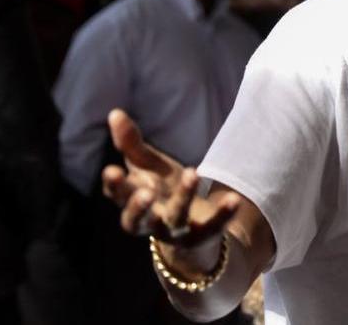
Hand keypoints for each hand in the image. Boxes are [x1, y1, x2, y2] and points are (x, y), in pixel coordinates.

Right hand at [101, 109, 239, 246]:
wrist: (192, 229)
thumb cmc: (162, 191)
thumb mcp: (147, 168)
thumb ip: (131, 144)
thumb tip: (115, 112)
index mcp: (133, 203)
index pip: (118, 197)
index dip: (114, 186)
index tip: (112, 170)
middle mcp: (150, 222)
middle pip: (138, 220)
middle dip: (139, 207)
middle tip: (146, 192)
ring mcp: (176, 231)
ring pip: (176, 218)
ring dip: (184, 197)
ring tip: (194, 172)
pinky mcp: (203, 236)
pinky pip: (214, 227)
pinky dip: (224, 214)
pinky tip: (235, 198)